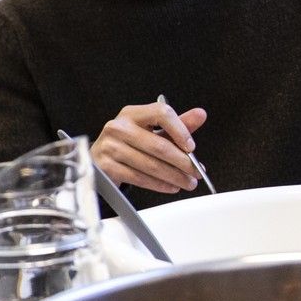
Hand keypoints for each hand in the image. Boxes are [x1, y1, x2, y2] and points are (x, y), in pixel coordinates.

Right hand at [91, 100, 208, 192]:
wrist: (100, 159)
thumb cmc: (130, 143)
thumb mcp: (153, 131)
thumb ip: (177, 124)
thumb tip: (200, 115)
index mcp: (132, 114)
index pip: (161, 114)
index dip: (180, 130)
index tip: (192, 147)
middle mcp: (119, 127)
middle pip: (159, 145)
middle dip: (182, 162)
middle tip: (196, 172)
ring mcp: (111, 147)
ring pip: (151, 165)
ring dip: (174, 176)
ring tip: (187, 182)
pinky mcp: (107, 167)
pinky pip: (139, 178)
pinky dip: (159, 185)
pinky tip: (170, 186)